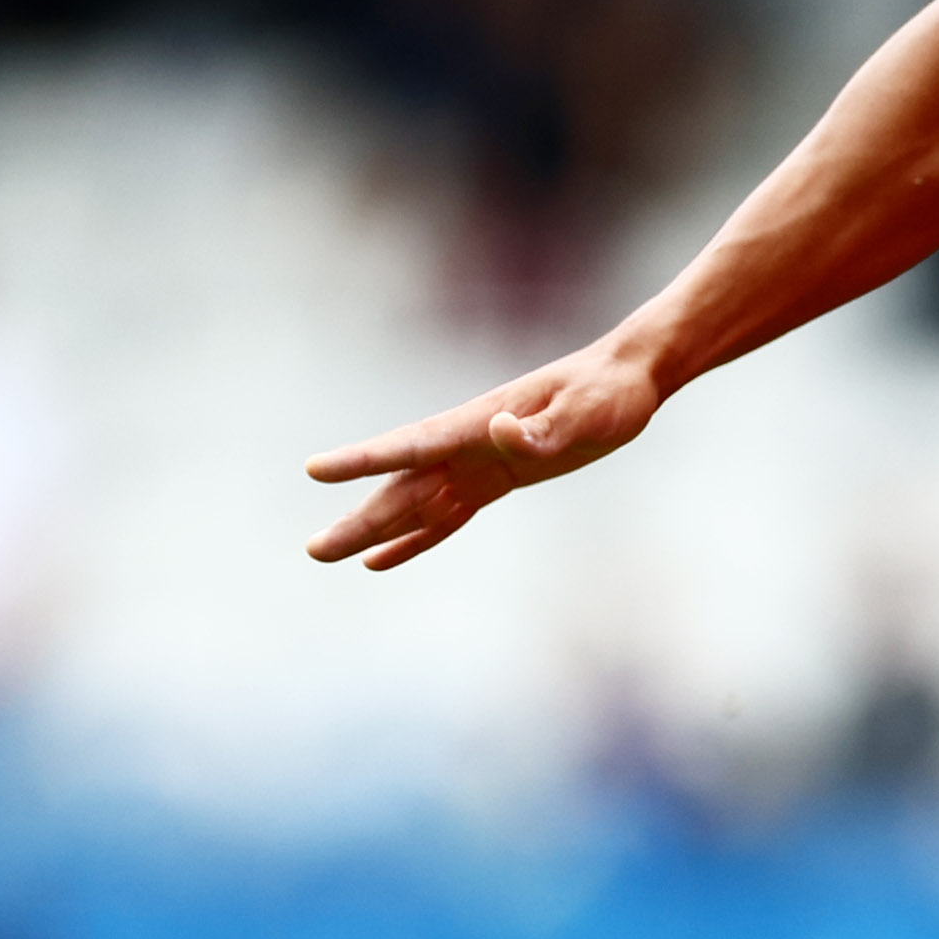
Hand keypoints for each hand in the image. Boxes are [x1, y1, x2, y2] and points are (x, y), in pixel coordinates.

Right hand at [303, 334, 662, 569]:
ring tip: (325, 554)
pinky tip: (381, 559)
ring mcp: (476, 462)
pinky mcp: (494, 479)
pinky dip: (413, 538)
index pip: (411, 445)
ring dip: (372, 530)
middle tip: (313, 551)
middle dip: (358, 519)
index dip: (363, 460)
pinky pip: (444, 515)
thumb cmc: (606, 393)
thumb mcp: (584, 413)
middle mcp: (466, 444)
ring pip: (413, 504)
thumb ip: (541, 429)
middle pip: (400, 487)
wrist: (625, 379)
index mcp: (479, 424)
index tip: (316, 470)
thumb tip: (502, 430)